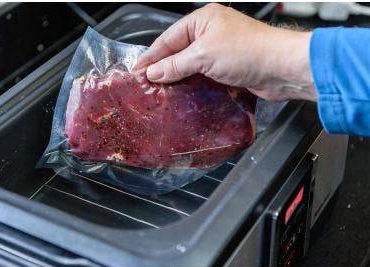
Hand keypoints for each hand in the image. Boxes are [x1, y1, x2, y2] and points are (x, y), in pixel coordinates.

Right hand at [135, 3, 316, 101]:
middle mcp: (210, 33)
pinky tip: (182, 94)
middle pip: (178, 51)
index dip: (152, 56)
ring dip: (177, 78)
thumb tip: (155, 72)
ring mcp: (219, 51)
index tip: (138, 70)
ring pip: (190, 65)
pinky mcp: (227, 68)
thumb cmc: (248, 51)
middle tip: (146, 83)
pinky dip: (192, 84)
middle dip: (163, 68)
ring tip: (160, 91)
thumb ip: (176, 64)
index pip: (168, 38)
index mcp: (203, 20)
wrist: (280, 68)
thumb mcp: (204, 55)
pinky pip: (202, 75)